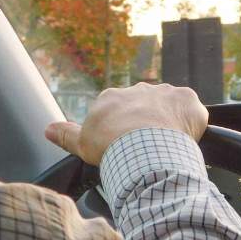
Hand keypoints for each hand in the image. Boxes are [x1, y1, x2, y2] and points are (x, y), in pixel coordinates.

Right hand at [45, 83, 207, 164]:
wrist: (143, 148)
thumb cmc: (111, 147)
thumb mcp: (82, 144)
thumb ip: (66, 134)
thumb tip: (47, 129)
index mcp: (113, 98)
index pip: (119, 111)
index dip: (123, 130)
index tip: (127, 146)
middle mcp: (139, 90)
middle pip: (145, 107)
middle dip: (147, 124)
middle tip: (148, 149)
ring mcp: (165, 93)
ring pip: (169, 106)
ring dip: (170, 123)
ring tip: (168, 147)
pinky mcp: (187, 99)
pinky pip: (193, 111)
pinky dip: (192, 124)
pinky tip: (188, 140)